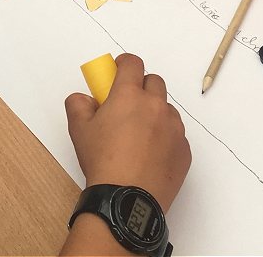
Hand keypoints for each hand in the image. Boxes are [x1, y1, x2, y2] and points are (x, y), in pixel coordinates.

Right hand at [65, 53, 190, 211]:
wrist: (127, 199)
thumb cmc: (101, 160)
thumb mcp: (78, 129)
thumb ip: (78, 104)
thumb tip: (85, 98)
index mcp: (129, 95)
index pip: (133, 63)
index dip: (125, 63)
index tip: (118, 70)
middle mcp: (156, 106)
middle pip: (154, 82)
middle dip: (141, 86)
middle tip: (128, 104)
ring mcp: (174, 129)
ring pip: (167, 109)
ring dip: (155, 113)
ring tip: (139, 135)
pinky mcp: (184, 150)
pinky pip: (176, 135)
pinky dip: (165, 138)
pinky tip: (150, 155)